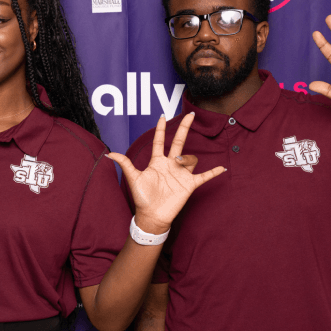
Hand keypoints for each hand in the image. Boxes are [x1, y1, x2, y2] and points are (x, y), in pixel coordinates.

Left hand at [109, 113, 225, 232]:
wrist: (151, 215)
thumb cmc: (142, 197)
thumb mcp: (133, 178)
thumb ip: (125, 164)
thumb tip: (109, 154)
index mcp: (157, 162)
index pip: (160, 141)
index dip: (161, 129)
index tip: (163, 116)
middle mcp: (170, 165)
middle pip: (179, 142)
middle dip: (184, 128)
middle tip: (189, 115)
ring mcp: (181, 174)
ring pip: (190, 159)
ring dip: (187, 157)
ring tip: (179, 161)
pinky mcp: (189, 185)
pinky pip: (203, 177)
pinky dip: (212, 173)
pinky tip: (221, 168)